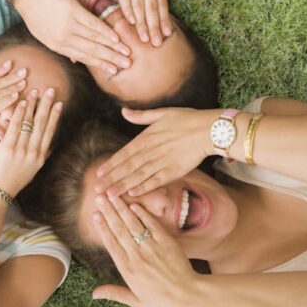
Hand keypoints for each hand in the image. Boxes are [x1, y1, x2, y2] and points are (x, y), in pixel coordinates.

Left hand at [0, 87, 61, 195]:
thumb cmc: (10, 184)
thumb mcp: (30, 172)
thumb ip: (38, 158)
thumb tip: (48, 148)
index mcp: (39, 158)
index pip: (50, 132)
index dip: (55, 116)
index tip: (59, 103)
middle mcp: (33, 153)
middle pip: (43, 125)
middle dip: (48, 106)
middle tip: (52, 90)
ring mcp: (21, 150)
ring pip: (31, 123)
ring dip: (34, 105)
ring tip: (37, 91)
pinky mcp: (7, 149)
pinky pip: (15, 127)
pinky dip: (19, 114)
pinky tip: (22, 102)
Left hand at [14, 0, 131, 74]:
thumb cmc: (36, 13)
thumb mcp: (44, 35)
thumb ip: (62, 46)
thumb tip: (76, 60)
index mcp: (57, 46)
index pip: (83, 58)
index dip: (100, 64)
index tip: (113, 71)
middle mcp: (64, 39)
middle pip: (92, 51)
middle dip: (111, 59)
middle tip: (126, 65)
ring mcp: (69, 25)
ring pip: (94, 39)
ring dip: (112, 47)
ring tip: (126, 52)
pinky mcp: (73, 11)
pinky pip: (92, 24)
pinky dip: (105, 31)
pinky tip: (116, 37)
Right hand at [91, 195, 197, 306]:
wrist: (188, 296)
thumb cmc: (161, 300)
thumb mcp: (135, 300)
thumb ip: (114, 293)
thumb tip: (94, 293)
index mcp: (128, 270)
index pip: (111, 244)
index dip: (102, 228)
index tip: (95, 215)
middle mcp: (137, 256)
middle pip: (119, 230)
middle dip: (108, 212)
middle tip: (99, 198)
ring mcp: (152, 248)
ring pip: (133, 224)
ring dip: (122, 208)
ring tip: (113, 196)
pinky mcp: (166, 242)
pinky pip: (152, 225)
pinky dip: (143, 214)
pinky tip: (135, 204)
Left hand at [95, 107, 214, 196]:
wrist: (208, 129)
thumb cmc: (187, 119)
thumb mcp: (162, 112)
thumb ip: (141, 116)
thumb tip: (123, 111)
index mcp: (147, 137)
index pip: (124, 153)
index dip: (111, 164)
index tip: (99, 172)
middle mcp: (151, 150)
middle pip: (128, 167)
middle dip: (112, 178)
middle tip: (97, 188)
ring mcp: (162, 161)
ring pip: (139, 175)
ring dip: (123, 186)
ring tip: (110, 195)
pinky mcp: (174, 170)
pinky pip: (156, 180)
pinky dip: (144, 187)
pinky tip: (133, 193)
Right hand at [105, 0, 172, 45]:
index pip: (162, 1)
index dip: (164, 18)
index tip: (167, 33)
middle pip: (152, 6)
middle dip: (155, 26)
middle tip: (157, 43)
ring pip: (139, 3)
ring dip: (142, 23)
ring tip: (145, 38)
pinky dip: (127, 8)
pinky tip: (130, 21)